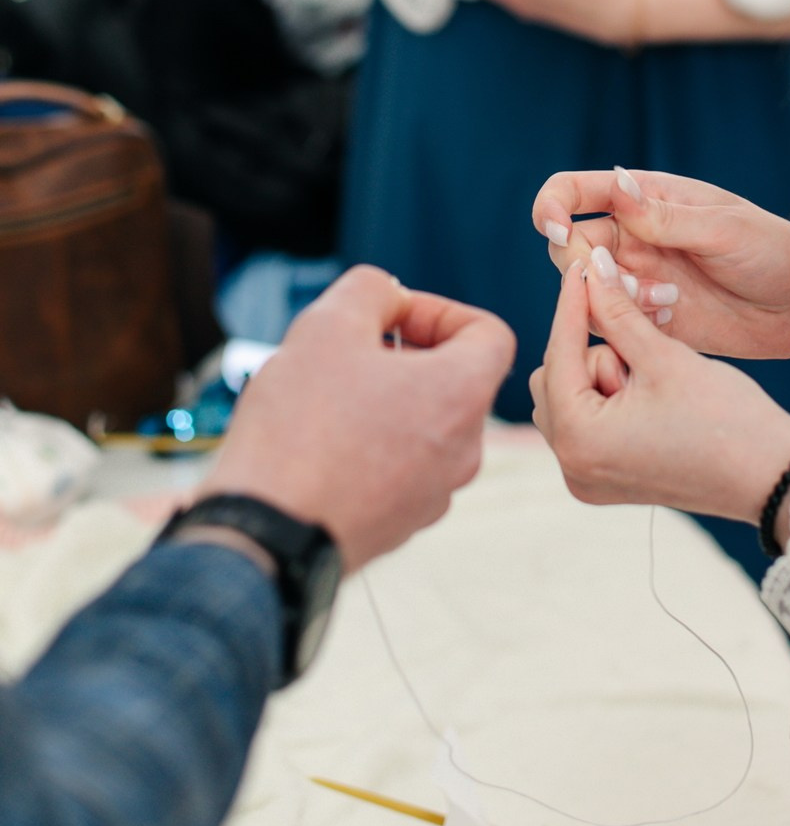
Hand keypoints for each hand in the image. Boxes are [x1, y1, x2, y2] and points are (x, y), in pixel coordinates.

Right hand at [196, 266, 514, 572]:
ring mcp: (434, 495)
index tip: (388, 317)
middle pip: (453, 378)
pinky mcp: (400, 526)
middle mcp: (464, 450)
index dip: (438, 310)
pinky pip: (400, 467)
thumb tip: (390, 298)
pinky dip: (370, 444)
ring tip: (324, 397)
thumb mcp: (329, 325)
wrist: (264, 535)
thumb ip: (372, 290)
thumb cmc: (301, 428)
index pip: (488, 333)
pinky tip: (318, 443)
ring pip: (423, 424)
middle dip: (403, 353)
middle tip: (345, 351)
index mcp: (463, 396)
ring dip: (384, 399)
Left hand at [530, 255, 789, 519]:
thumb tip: (591, 265)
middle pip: (555, 377)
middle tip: (644, 353)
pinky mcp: (606, 480)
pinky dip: (609, 396)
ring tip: (653, 377)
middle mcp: (573, 467)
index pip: (560, 352)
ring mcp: (587, 478)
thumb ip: (618, 311)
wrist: (773, 478)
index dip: (573, 303)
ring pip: (570, 396)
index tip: (581, 263)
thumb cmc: (727, 421)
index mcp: (580, 440)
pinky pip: (587, 422)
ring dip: (604, 373)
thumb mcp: (665, 358)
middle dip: (595, 352)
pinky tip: (649, 392)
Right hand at [532, 167, 789, 368]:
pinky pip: (611, 323)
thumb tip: (614, 186)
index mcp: (646, 197)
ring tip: (663, 299)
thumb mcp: (724, 229)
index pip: (574, 192)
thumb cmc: (773, 252)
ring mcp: (638, 278)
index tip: (555, 228)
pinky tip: (672, 314)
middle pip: (568, 246)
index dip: (551, 206)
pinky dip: (626, 322)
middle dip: (580, 265)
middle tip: (624, 280)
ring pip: (585, 289)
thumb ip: (666, 217)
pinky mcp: (648, 319)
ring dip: (608, 296)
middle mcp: (633, 236)